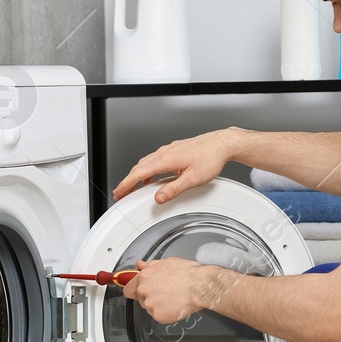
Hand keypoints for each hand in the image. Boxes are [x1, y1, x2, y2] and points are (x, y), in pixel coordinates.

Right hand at [112, 129, 237, 203]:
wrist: (221, 144)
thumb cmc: (210, 158)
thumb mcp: (193, 179)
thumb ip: (173, 189)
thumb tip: (158, 197)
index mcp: (166, 159)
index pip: (138, 173)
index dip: (126, 184)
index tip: (119, 192)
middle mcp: (164, 152)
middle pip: (139, 167)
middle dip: (128, 181)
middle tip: (122, 193)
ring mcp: (169, 150)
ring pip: (146, 162)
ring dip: (137, 174)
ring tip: (134, 187)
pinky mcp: (174, 150)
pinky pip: (155, 159)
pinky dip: (148, 169)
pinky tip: (152, 176)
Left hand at [119, 258, 212, 323]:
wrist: (200, 286)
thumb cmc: (188, 273)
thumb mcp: (167, 262)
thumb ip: (149, 265)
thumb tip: (140, 265)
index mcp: (144, 277)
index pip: (128, 289)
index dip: (134, 291)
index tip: (137, 292)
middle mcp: (144, 290)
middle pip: (141, 299)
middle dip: (151, 297)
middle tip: (165, 293)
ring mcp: (151, 304)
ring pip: (150, 308)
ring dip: (159, 306)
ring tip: (173, 298)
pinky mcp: (159, 316)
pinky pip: (159, 317)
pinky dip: (167, 314)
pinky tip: (175, 305)